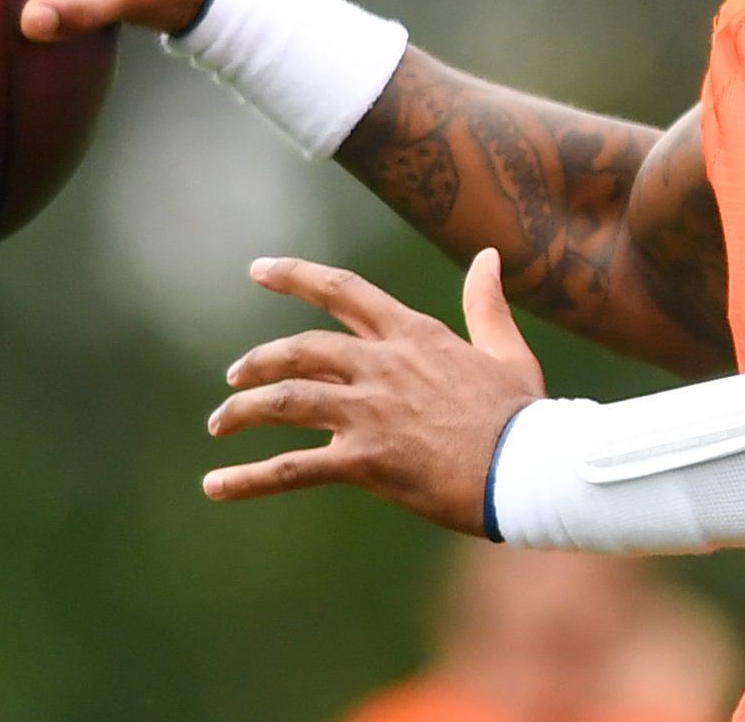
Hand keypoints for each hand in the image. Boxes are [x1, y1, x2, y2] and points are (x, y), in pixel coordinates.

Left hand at [203, 251, 545, 534]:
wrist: (529, 468)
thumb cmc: (521, 413)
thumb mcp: (505, 350)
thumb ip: (486, 304)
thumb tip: (487, 256)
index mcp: (413, 335)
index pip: (343, 291)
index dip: (295, 276)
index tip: (258, 269)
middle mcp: (383, 365)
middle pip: (300, 349)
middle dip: (260, 361)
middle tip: (234, 377)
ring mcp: (370, 411)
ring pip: (285, 401)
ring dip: (243, 411)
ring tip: (220, 425)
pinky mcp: (365, 459)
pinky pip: (292, 468)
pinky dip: (248, 478)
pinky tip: (215, 486)